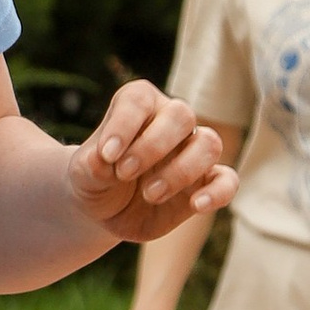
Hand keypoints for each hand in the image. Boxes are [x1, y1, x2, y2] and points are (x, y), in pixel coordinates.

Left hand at [66, 82, 235, 246]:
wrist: (104, 210)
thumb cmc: (95, 178)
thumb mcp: (82, 173)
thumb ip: (92, 164)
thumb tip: (107, 161)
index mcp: (138, 106)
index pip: (139, 99)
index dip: (124, 124)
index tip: (106, 154)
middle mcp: (169, 123)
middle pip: (182, 114)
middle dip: (153, 146)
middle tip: (125, 173)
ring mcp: (191, 152)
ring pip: (209, 143)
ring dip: (181, 170)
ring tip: (150, 194)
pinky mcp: (204, 183)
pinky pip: (227, 180)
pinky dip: (218, 192)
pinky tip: (197, 205)